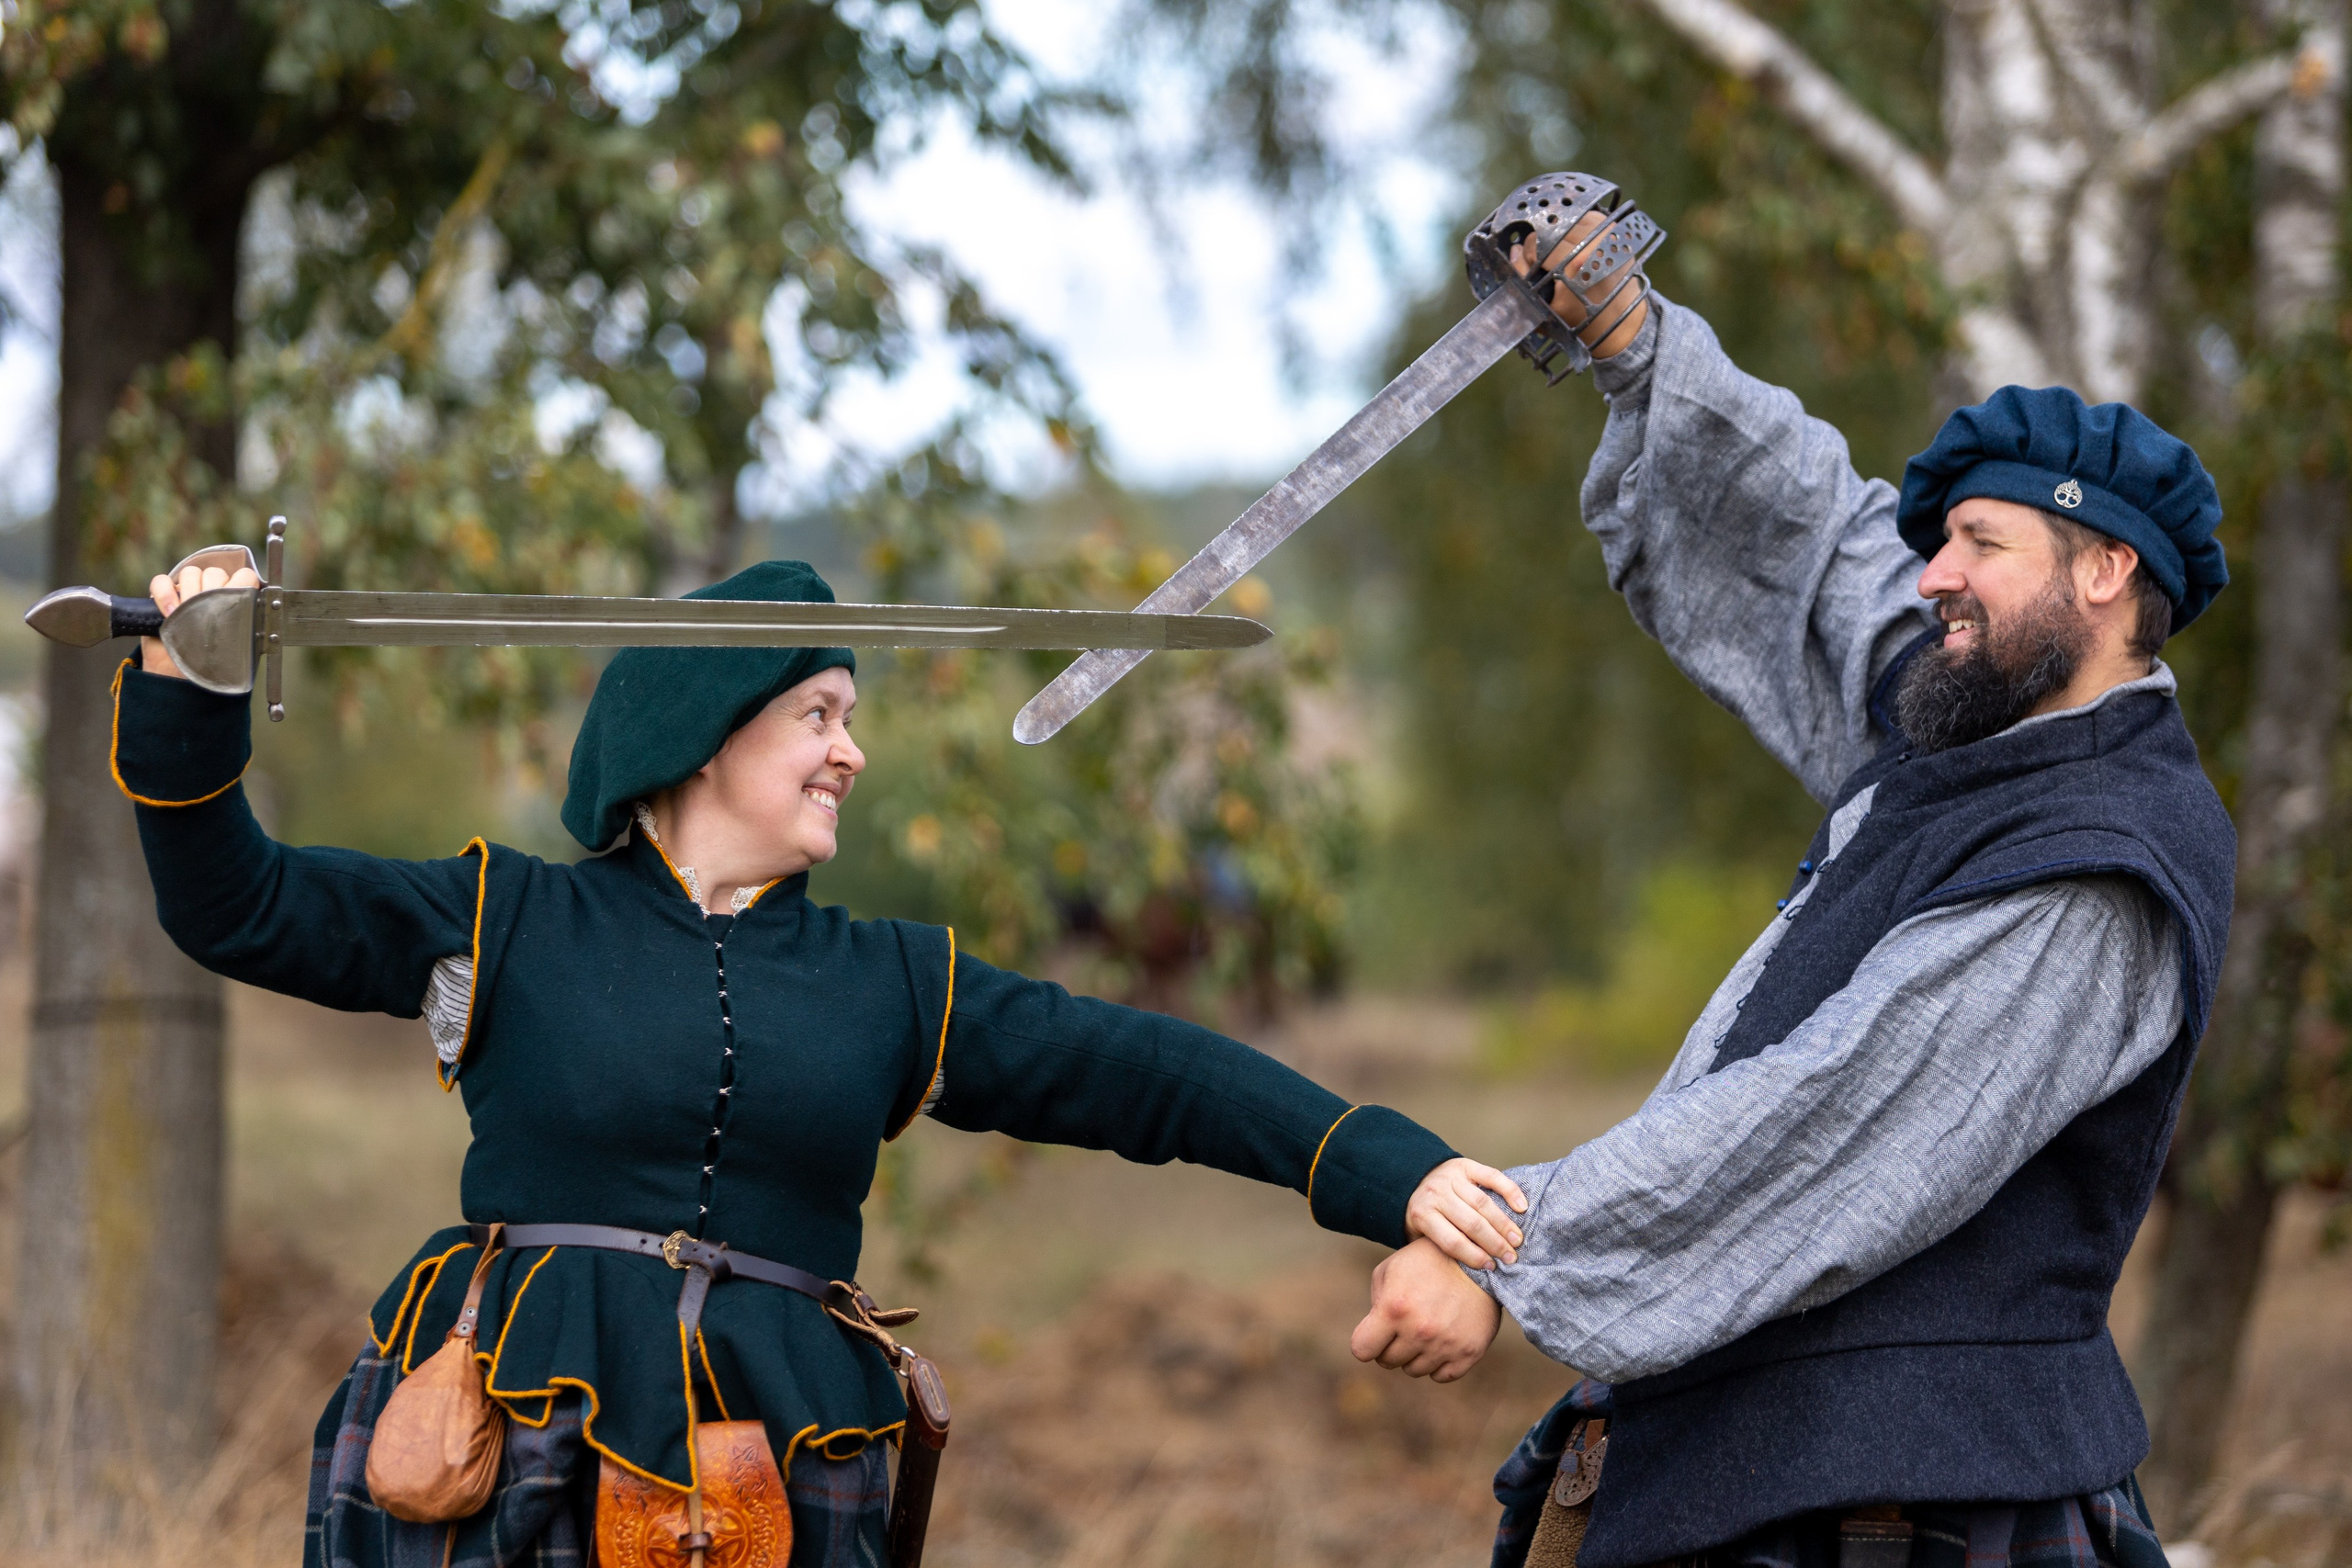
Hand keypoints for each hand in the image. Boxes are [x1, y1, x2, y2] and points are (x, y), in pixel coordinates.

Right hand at [143, 561, 261, 679]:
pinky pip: (161, 581)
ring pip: (191, 573)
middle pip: (215, 572)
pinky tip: (169, 613)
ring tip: (186, 616)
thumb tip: (263, 612)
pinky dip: (164, 594)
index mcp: (233, 599)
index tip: (234, 603)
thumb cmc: (212, 660)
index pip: (244, 575)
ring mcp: (186, 591)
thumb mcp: (236, 643)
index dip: (239, 585)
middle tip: (206, 615)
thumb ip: (247, 623)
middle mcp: (211, 591)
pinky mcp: (163, 596)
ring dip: (188, 593)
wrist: (179, 674)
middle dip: (211, 592)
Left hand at [1349, 1237, 1501, 1382]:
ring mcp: (1445, 1345)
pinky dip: (1438, 1363)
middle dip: (1389, 1346)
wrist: (1480, 1261)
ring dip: (1414, 1354)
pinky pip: (1441, 1376)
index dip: (1365, 1342)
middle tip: (1402, 1327)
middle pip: (1387, 1361)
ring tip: (1425, 1329)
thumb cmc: (1428, 1261)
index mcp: (1394, 1308)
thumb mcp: (1392, 1268)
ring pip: (1413, 1370)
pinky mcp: (1468, 1353)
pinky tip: (1441, 1342)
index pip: (1361, 1349)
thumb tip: (1373, 1332)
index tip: (1374, 1334)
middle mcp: (1419, 1331)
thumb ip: (1376, 1301)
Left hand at [1405, 1156, 1526, 1269]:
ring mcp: (1451, 1178)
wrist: (1411, 1178)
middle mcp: (1436, 1195)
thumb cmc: (1423, 1214)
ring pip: (1482, 1203)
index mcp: (1422, 1215)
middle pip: (1471, 1223)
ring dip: (1503, 1224)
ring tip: (1517, 1240)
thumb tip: (1471, 1271)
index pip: (1452, 1241)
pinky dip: (1509, 1191)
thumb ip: (1439, 1247)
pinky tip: (1522, 1207)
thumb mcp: (1419, 1233)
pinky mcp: (1465, 1165)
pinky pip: (1491, 1176)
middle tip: (1511, 1257)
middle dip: (1494, 1243)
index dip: (1474, 1256)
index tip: (1491, 1266)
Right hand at [1508, 209, 1649, 358]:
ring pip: (1567, 218)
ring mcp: (1607, 231)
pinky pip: (1585, 217)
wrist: (1621, 321)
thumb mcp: (1543, 306)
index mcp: (1576, 260)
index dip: (1528, 256)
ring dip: (1559, 234)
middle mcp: (1594, 240)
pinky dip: (1576, 227)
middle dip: (1543, 244)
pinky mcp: (1615, 229)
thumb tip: (1514, 250)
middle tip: (1549, 264)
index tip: (1534, 271)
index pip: (1536, 242)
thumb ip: (1522, 277)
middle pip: (1551, 227)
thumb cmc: (1579, 319)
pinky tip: (1575, 244)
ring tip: (1563, 254)